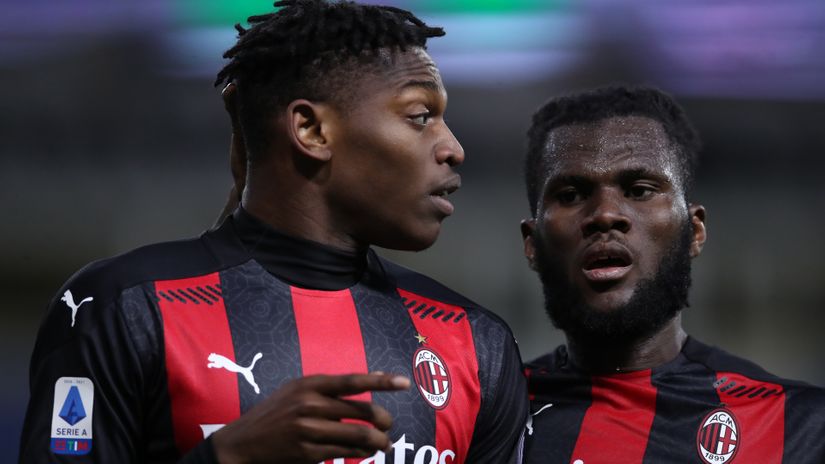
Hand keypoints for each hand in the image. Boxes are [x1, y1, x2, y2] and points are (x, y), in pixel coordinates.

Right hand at [211, 373, 409, 463]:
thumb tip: (371, 379)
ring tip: (385, 444)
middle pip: (362, 411)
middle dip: (383, 420)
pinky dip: (361, 453)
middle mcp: (310, 404)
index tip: (404, 382)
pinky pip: (345, 452)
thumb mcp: (296, 390)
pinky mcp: (308, 453)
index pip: (352, 381)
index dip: (381, 381)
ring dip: (379, 441)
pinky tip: (365, 452)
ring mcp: (308, 430)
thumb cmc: (275, 414)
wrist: (242, 443)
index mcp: (309, 384)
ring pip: (359, 435)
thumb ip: (330, 387)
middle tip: (389, 426)